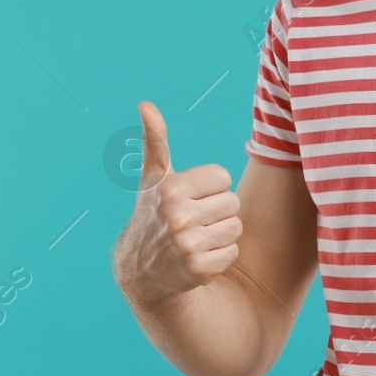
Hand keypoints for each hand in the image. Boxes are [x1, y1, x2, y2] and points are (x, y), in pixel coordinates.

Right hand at [114, 101, 243, 305]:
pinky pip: (232, 253)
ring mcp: (187, 245)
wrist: (139, 270)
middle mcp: (177, 216)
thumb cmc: (152, 213)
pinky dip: (220, 257)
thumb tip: (146, 104)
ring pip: (235, 228)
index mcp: (171, 188)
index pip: (223, 178)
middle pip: (232, 203)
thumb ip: (156, 140)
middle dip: (217, 211)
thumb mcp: (154, 177)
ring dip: (220, 234)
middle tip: (193, 220)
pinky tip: (198, 257)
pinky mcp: (197, 270)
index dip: (210, 187)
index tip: (190, 197)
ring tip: (196, 238)